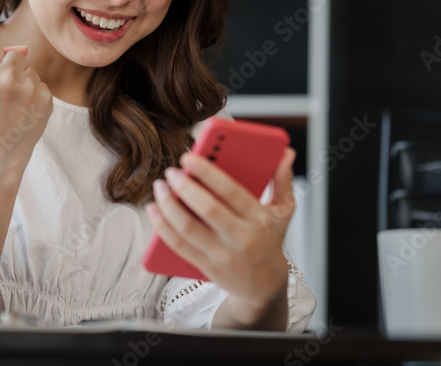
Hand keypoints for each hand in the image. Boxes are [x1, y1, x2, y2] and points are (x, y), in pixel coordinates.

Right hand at [0, 43, 52, 191]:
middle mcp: (6, 76)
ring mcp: (28, 87)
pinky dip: (34, 96)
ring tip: (14, 106)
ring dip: (24, 83)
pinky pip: (41, 85)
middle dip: (11, 70)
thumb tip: (25, 48)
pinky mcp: (45, 97)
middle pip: (16, 55)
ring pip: (30, 70)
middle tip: (5, 94)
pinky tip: (25, 112)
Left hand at [145, 147, 296, 328]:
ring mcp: (222, 254)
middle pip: (207, 209)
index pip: (231, 191)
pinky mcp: (206, 266)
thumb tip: (287, 153)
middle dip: (184, 187)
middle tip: (171, 172)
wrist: (265, 286)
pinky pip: (178, 245)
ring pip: (188, 228)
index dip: (207, 172)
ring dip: (168, 205)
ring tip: (160, 188)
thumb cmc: (269, 240)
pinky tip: (154, 210)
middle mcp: (241, 238)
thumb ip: (282, 180)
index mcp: (259, 219)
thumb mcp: (283, 211)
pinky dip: (162, 227)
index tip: (188, 157)